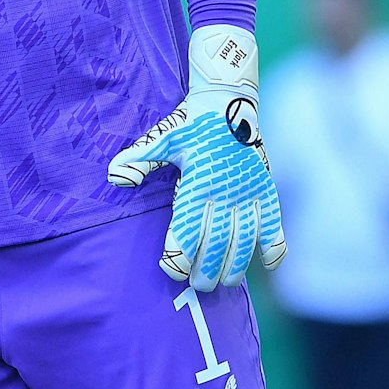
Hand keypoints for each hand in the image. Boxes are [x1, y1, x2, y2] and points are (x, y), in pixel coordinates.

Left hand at [108, 25, 285, 290]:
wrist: (229, 102)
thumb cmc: (189, 125)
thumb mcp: (160, 139)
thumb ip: (137, 159)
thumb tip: (114, 178)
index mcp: (197, 184)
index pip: (187, 231)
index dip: (179, 256)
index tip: (171, 270)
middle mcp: (225, 192)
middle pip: (216, 243)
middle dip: (205, 269)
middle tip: (197, 286)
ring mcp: (249, 193)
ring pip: (244, 241)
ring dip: (235, 266)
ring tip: (224, 283)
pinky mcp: (267, 190)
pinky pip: (274, 224)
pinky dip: (274, 246)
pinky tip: (267, 265)